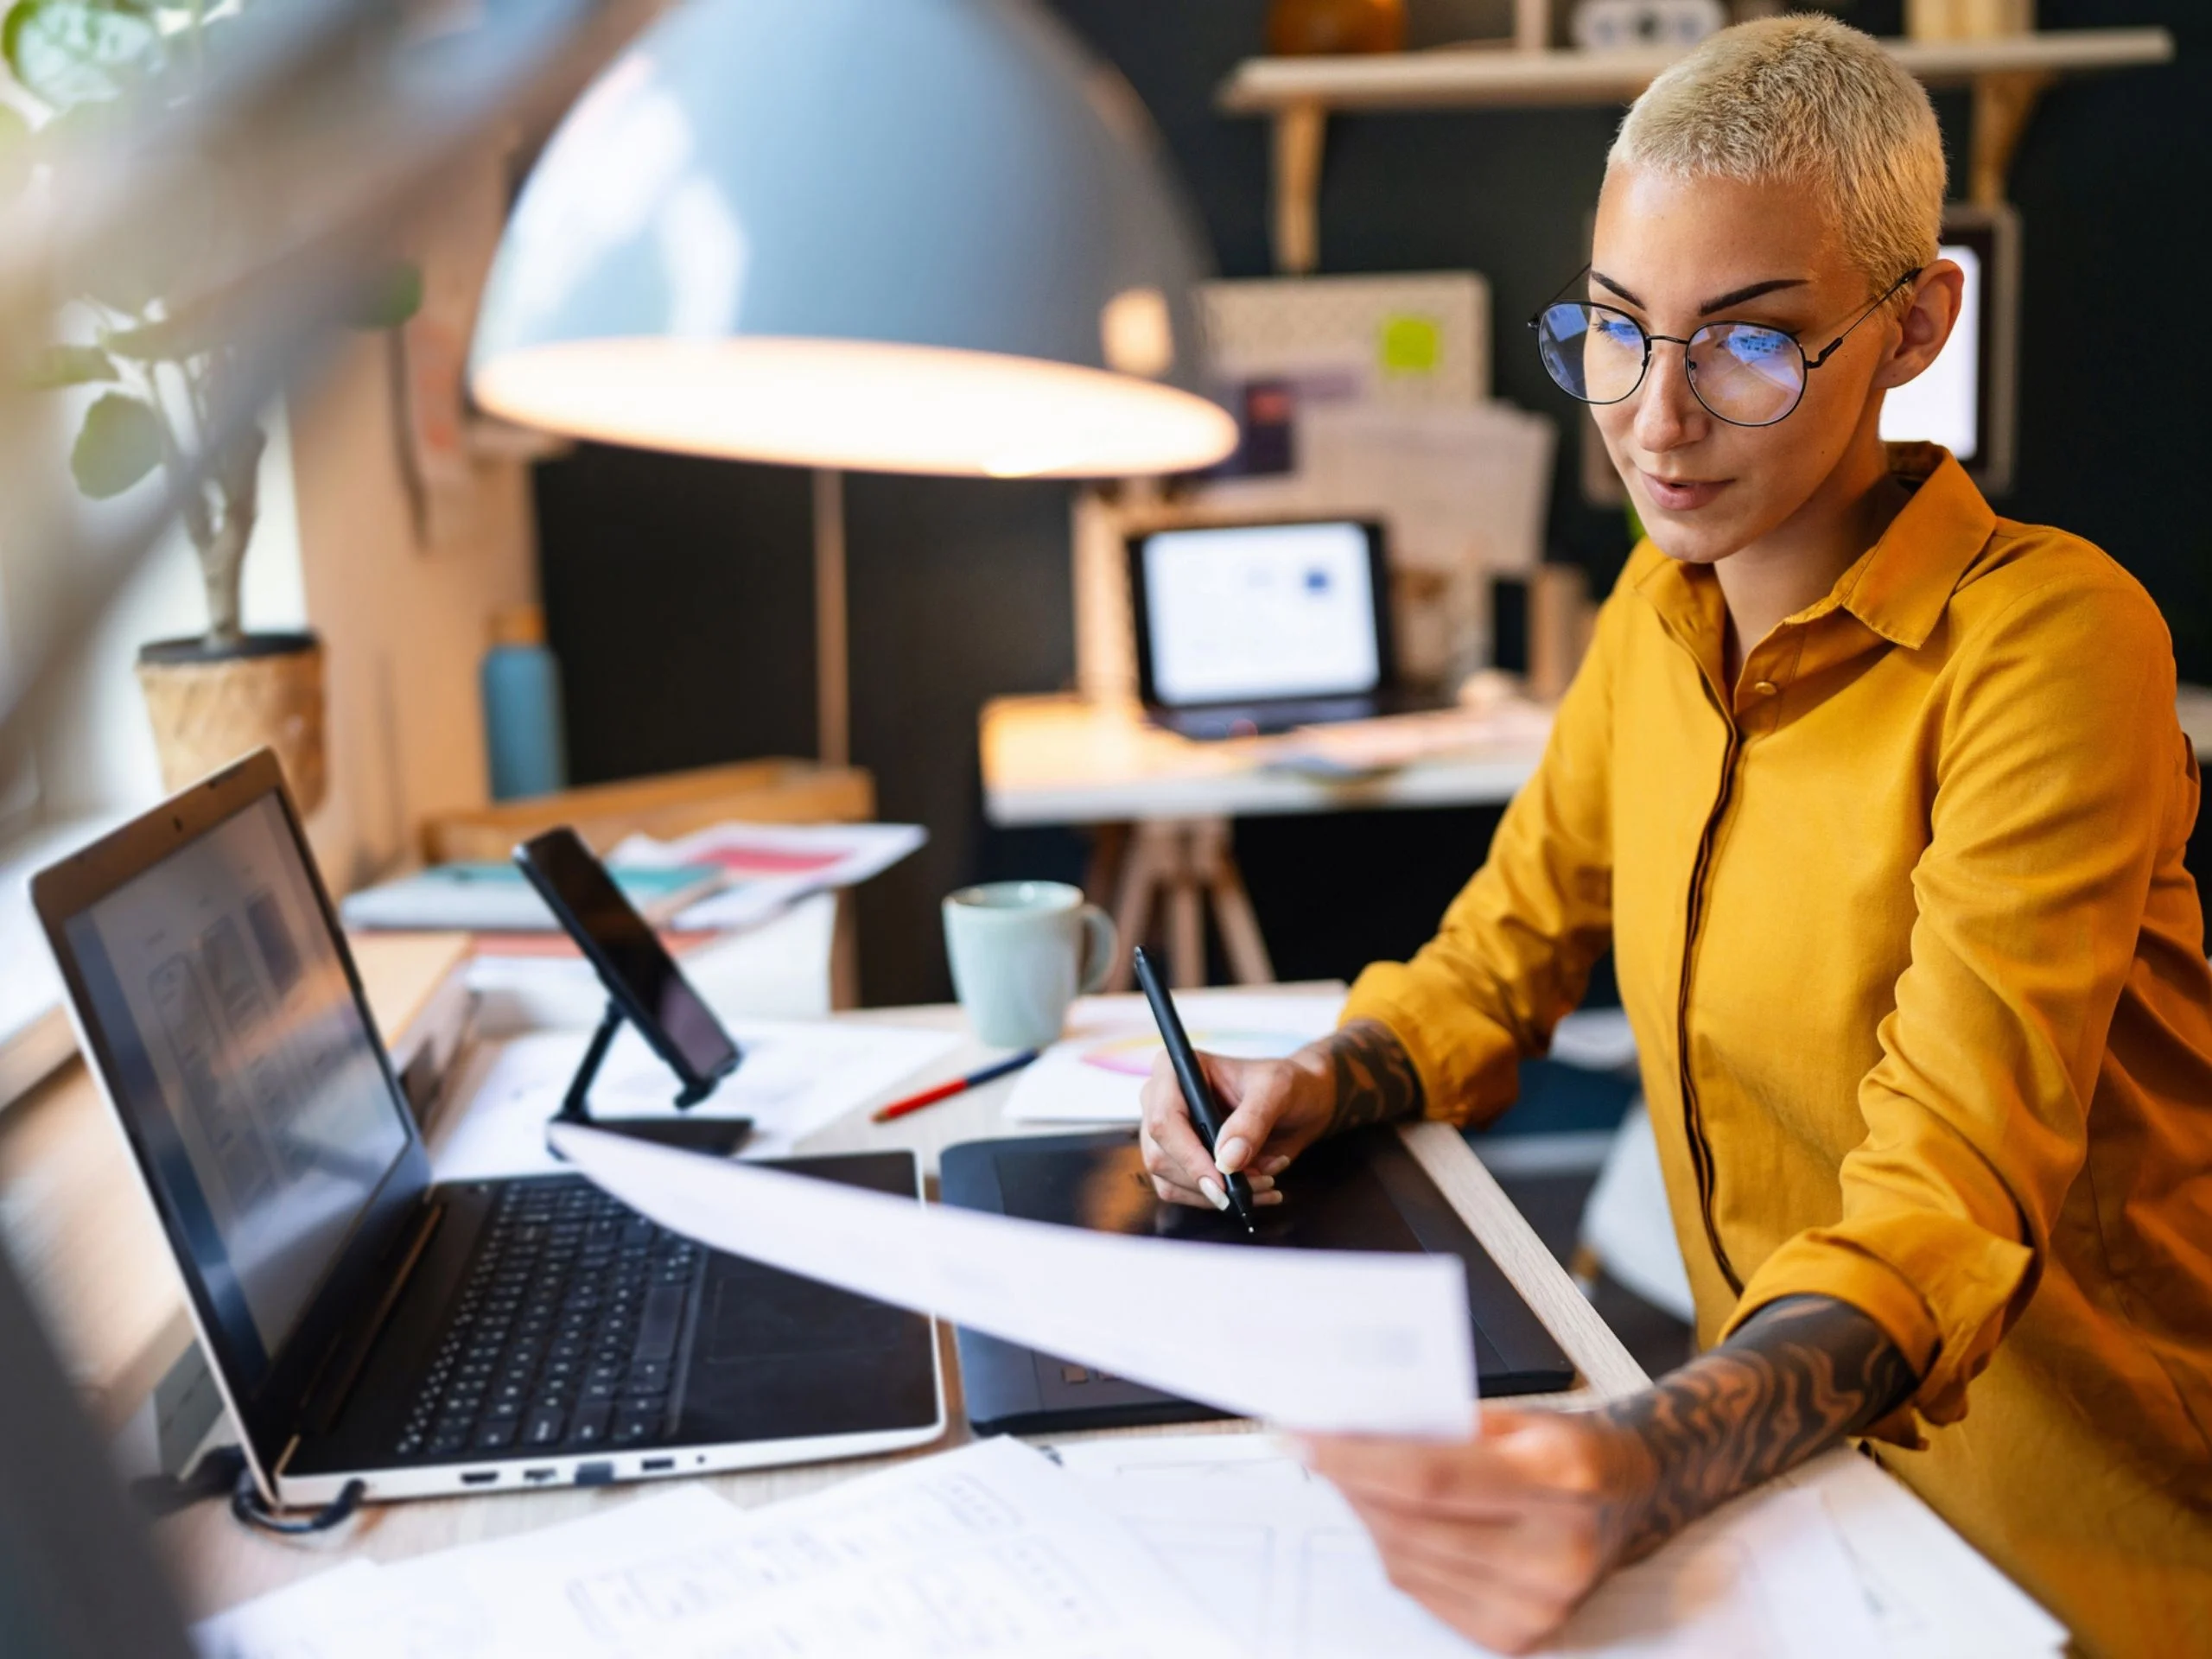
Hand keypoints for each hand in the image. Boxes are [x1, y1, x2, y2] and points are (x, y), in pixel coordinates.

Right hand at [1136, 1046, 1335, 1210]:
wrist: (1297, 1103)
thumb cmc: (1285, 1085)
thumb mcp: (1277, 1091)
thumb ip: (1252, 1121)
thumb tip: (1227, 1160)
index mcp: (1177, 1070)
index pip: (1164, 1119)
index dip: (1188, 1155)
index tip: (1222, 1180)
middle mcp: (1161, 1100)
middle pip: (1161, 1155)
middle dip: (1210, 1180)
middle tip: (1260, 1182)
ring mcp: (1165, 1133)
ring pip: (1169, 1180)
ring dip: (1218, 1194)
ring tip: (1266, 1183)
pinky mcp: (1175, 1159)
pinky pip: (1181, 1192)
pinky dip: (1217, 1201)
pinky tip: (1254, 1192)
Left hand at [1302, 1406, 1658, 1654]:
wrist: (1631, 1501)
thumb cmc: (1572, 1453)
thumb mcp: (1520, 1417)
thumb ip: (1445, 1425)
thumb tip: (1358, 1427)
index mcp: (1559, 1478)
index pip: (1429, 1476)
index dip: (1358, 1460)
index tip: (1310, 1439)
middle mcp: (1554, 1551)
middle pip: (1411, 1523)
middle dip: (1351, 1485)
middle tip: (1318, 1453)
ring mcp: (1539, 1604)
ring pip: (1408, 1561)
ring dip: (1366, 1517)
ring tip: (1348, 1480)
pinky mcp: (1520, 1635)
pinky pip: (1423, 1593)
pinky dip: (1394, 1554)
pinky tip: (1387, 1521)